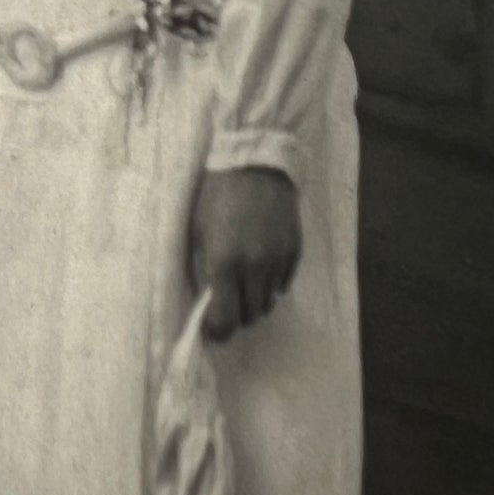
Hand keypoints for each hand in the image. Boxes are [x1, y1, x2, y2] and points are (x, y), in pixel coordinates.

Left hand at [189, 166, 301, 341]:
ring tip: (243, 284)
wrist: (254, 163)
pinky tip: (261, 267)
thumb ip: (204, 268)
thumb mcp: (198, 231)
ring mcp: (277, 260)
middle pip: (250, 315)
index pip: (225, 319)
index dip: (217, 331)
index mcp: (223, 263)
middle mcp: (253, 267)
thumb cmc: (216, 195)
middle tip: (227, 304)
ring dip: (254, 301)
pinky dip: (271, 284)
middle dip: (237, 316)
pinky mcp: (294, 252)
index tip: (212, 329)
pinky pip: (283, 284)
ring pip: (268, 302)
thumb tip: (208, 301)